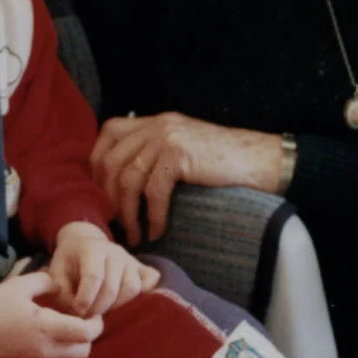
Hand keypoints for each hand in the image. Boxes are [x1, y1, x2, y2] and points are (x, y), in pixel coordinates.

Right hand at [0, 269, 102, 357]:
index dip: (96, 323)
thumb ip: (47, 282)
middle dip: (89, 336)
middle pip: (85, 351)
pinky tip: (53, 341)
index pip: (87, 333)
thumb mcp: (21, 284)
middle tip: (81, 320)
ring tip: (67, 331)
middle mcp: (45, 349)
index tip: (92, 313)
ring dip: (77, 347)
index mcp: (46, 327)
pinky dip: (63, 356)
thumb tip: (62, 286)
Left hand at [48, 221, 160, 315]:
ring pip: (132, 288)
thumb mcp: (56, 273)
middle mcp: (115, 252)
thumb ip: (62, 293)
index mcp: (92, 248)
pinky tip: (126, 304)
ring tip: (102, 312)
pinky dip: (143, 295)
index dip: (86, 298)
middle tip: (87, 318)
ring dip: (117, 306)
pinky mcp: (141, 267)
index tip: (78, 311)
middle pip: (113, 287)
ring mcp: (130, 259)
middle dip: (99, 308)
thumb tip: (78, 313)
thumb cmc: (67, 262)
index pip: (94, 276)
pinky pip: (150, 282)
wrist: (83, 243)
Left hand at [89, 113, 281, 245]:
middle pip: (112, 161)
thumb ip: (155, 153)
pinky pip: (153, 192)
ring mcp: (167, 138)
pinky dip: (152, 217)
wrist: (260, 159)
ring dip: (128, 214)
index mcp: (154, 121)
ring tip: (135, 235)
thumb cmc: (224, 162)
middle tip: (115, 223)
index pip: (109, 134)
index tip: (100, 194)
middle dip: (108, 197)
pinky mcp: (179, 156)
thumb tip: (124, 183)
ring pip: (128, 180)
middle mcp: (157, 125)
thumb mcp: (183, 147)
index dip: (97, 164)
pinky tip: (156, 231)